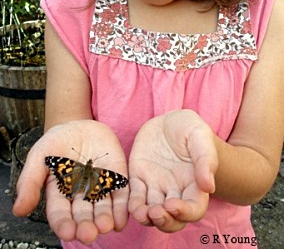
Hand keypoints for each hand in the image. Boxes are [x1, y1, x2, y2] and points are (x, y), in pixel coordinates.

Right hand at [13, 120, 128, 243]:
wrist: (80, 125)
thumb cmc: (57, 141)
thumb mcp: (40, 155)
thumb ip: (30, 181)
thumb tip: (18, 210)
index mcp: (60, 194)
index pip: (61, 214)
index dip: (64, 224)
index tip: (67, 232)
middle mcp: (81, 196)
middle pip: (83, 215)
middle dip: (86, 226)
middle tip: (89, 234)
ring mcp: (100, 188)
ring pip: (103, 209)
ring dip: (105, 219)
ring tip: (106, 226)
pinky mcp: (117, 178)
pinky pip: (121, 195)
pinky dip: (123, 207)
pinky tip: (122, 217)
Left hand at [128, 110, 217, 232]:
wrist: (168, 120)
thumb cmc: (189, 128)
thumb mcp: (200, 136)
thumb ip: (205, 159)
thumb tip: (209, 187)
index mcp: (195, 184)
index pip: (195, 209)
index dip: (185, 213)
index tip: (173, 206)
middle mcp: (176, 190)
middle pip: (173, 218)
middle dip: (165, 221)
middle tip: (156, 213)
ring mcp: (157, 186)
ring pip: (152, 212)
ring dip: (147, 218)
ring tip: (142, 213)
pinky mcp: (139, 178)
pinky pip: (135, 197)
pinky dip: (134, 205)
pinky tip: (133, 206)